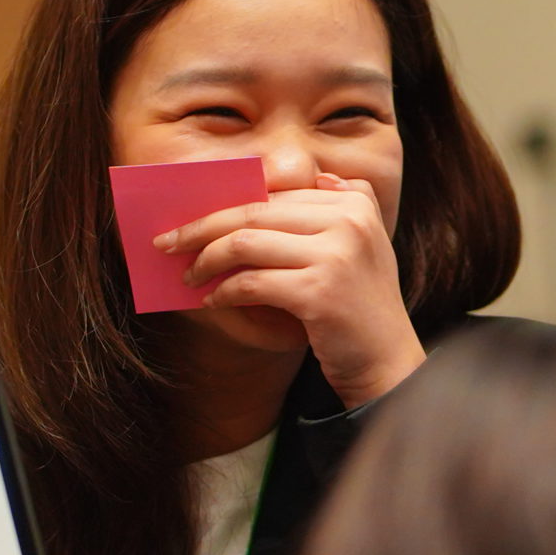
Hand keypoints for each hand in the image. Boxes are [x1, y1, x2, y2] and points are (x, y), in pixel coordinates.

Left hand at [161, 174, 425, 406]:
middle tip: (167, 243)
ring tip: (189, 276)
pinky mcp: (321, 291)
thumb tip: (253, 193)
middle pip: (254, 212)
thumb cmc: (357, 306)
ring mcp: (338, 254)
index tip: (190, 222)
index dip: (226, 207)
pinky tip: (212, 302)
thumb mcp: (352, 247)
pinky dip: (224, 292)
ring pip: (246, 243)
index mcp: (355, 200)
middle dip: (202, 228)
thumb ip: (319, 213)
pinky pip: (252, 282)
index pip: (274, 195)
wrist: (388, 361)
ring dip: (207, 260)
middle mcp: (350, 219)